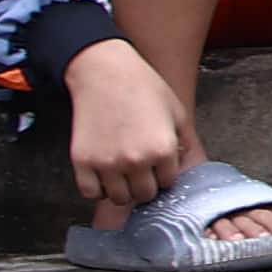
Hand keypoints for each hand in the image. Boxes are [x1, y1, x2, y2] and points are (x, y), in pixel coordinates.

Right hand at [64, 42, 201, 219]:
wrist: (105, 73)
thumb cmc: (143, 88)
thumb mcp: (176, 111)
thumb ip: (185, 142)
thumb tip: (189, 167)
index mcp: (163, 149)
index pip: (168, 183)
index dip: (163, 174)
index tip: (157, 165)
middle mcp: (136, 160)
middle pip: (144, 195)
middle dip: (145, 185)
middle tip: (140, 170)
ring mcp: (107, 163)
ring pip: (119, 198)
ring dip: (123, 189)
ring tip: (123, 172)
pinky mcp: (83, 162)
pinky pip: (91, 193)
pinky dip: (97, 189)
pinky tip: (104, 175)